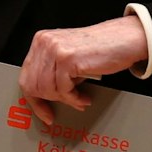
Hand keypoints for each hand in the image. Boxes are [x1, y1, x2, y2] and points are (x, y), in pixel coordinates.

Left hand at [17, 17, 148, 124]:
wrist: (125, 39)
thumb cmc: (100, 48)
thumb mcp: (68, 55)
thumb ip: (52, 69)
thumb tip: (42, 95)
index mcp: (41, 41)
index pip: (26, 76)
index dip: (33, 99)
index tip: (43, 112)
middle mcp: (45, 43)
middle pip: (33, 85)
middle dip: (49, 101)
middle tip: (66, 105)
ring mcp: (55, 50)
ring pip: (47, 89)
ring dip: (65, 100)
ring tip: (79, 99)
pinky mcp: (68, 59)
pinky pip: (63, 90)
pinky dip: (74, 98)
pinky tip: (83, 97)